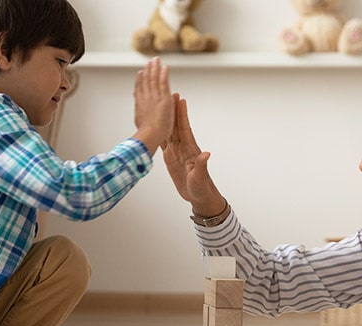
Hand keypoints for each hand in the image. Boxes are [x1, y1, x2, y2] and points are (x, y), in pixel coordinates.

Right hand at [132, 57, 173, 153]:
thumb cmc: (146, 135)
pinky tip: (165, 67)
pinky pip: (163, 82)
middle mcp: (145, 98)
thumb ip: (140, 118)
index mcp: (140, 105)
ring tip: (156, 60)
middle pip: (146, 81)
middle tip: (149, 62)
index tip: (140, 73)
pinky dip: (163, 74)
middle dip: (147, 70)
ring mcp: (154, 97)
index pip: (139, 90)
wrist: (151, 134)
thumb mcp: (139, 124)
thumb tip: (139, 118)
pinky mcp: (163, 97)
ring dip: (155, 68)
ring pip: (154, 79)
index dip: (140, 80)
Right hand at [162, 96, 225, 215]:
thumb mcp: (200, 178)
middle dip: (173, 110)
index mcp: (190, 150)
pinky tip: (154, 126)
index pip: (185, 129)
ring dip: (166, 118)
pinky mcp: (170, 159)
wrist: (199, 196)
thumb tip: (206, 154)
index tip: (180, 100)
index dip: (182, 114)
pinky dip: (159, 133)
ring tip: (162, 105)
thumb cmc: (202, 188)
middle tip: (170, 94)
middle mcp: (183, 148)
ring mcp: (176, 152)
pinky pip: (163, 143)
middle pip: (176, 125)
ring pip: (169, 132)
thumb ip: (202, 166)